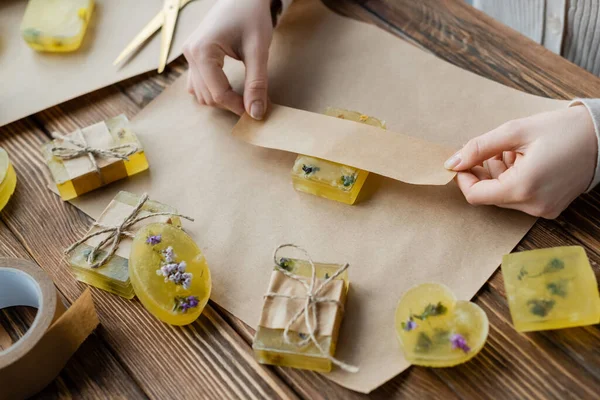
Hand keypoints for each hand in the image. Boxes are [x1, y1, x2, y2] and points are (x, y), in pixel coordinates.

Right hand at [183, 0, 272, 117]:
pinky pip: (197, 83)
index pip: (218, 93)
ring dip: (220, 99)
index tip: (255, 112)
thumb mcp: (258, 51)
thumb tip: (256, 113)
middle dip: (230, 103)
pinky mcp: (193, 55)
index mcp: (202, 51)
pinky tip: (230, 87)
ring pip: (200, 93)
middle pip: (208, 96)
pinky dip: (213, 90)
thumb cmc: (252, 16)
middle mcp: (190, 54)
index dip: (237, 107)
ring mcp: (189, 54)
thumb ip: (257, 83)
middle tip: (253, 103)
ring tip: (243, 96)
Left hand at [444, 105, 597, 217]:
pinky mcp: (550, 209)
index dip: (463, 177)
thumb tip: (452, 163)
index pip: (475, 195)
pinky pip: (520, 198)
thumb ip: (479, 148)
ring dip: (500, 175)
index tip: (463, 160)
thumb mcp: (515, 132)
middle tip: (496, 148)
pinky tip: (526, 161)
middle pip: (489, 195)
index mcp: (523, 188)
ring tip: (516, 152)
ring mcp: (543, 210)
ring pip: (504, 196)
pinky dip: (515, 181)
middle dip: (484, 172)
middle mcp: (533, 206)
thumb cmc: (563, 130)